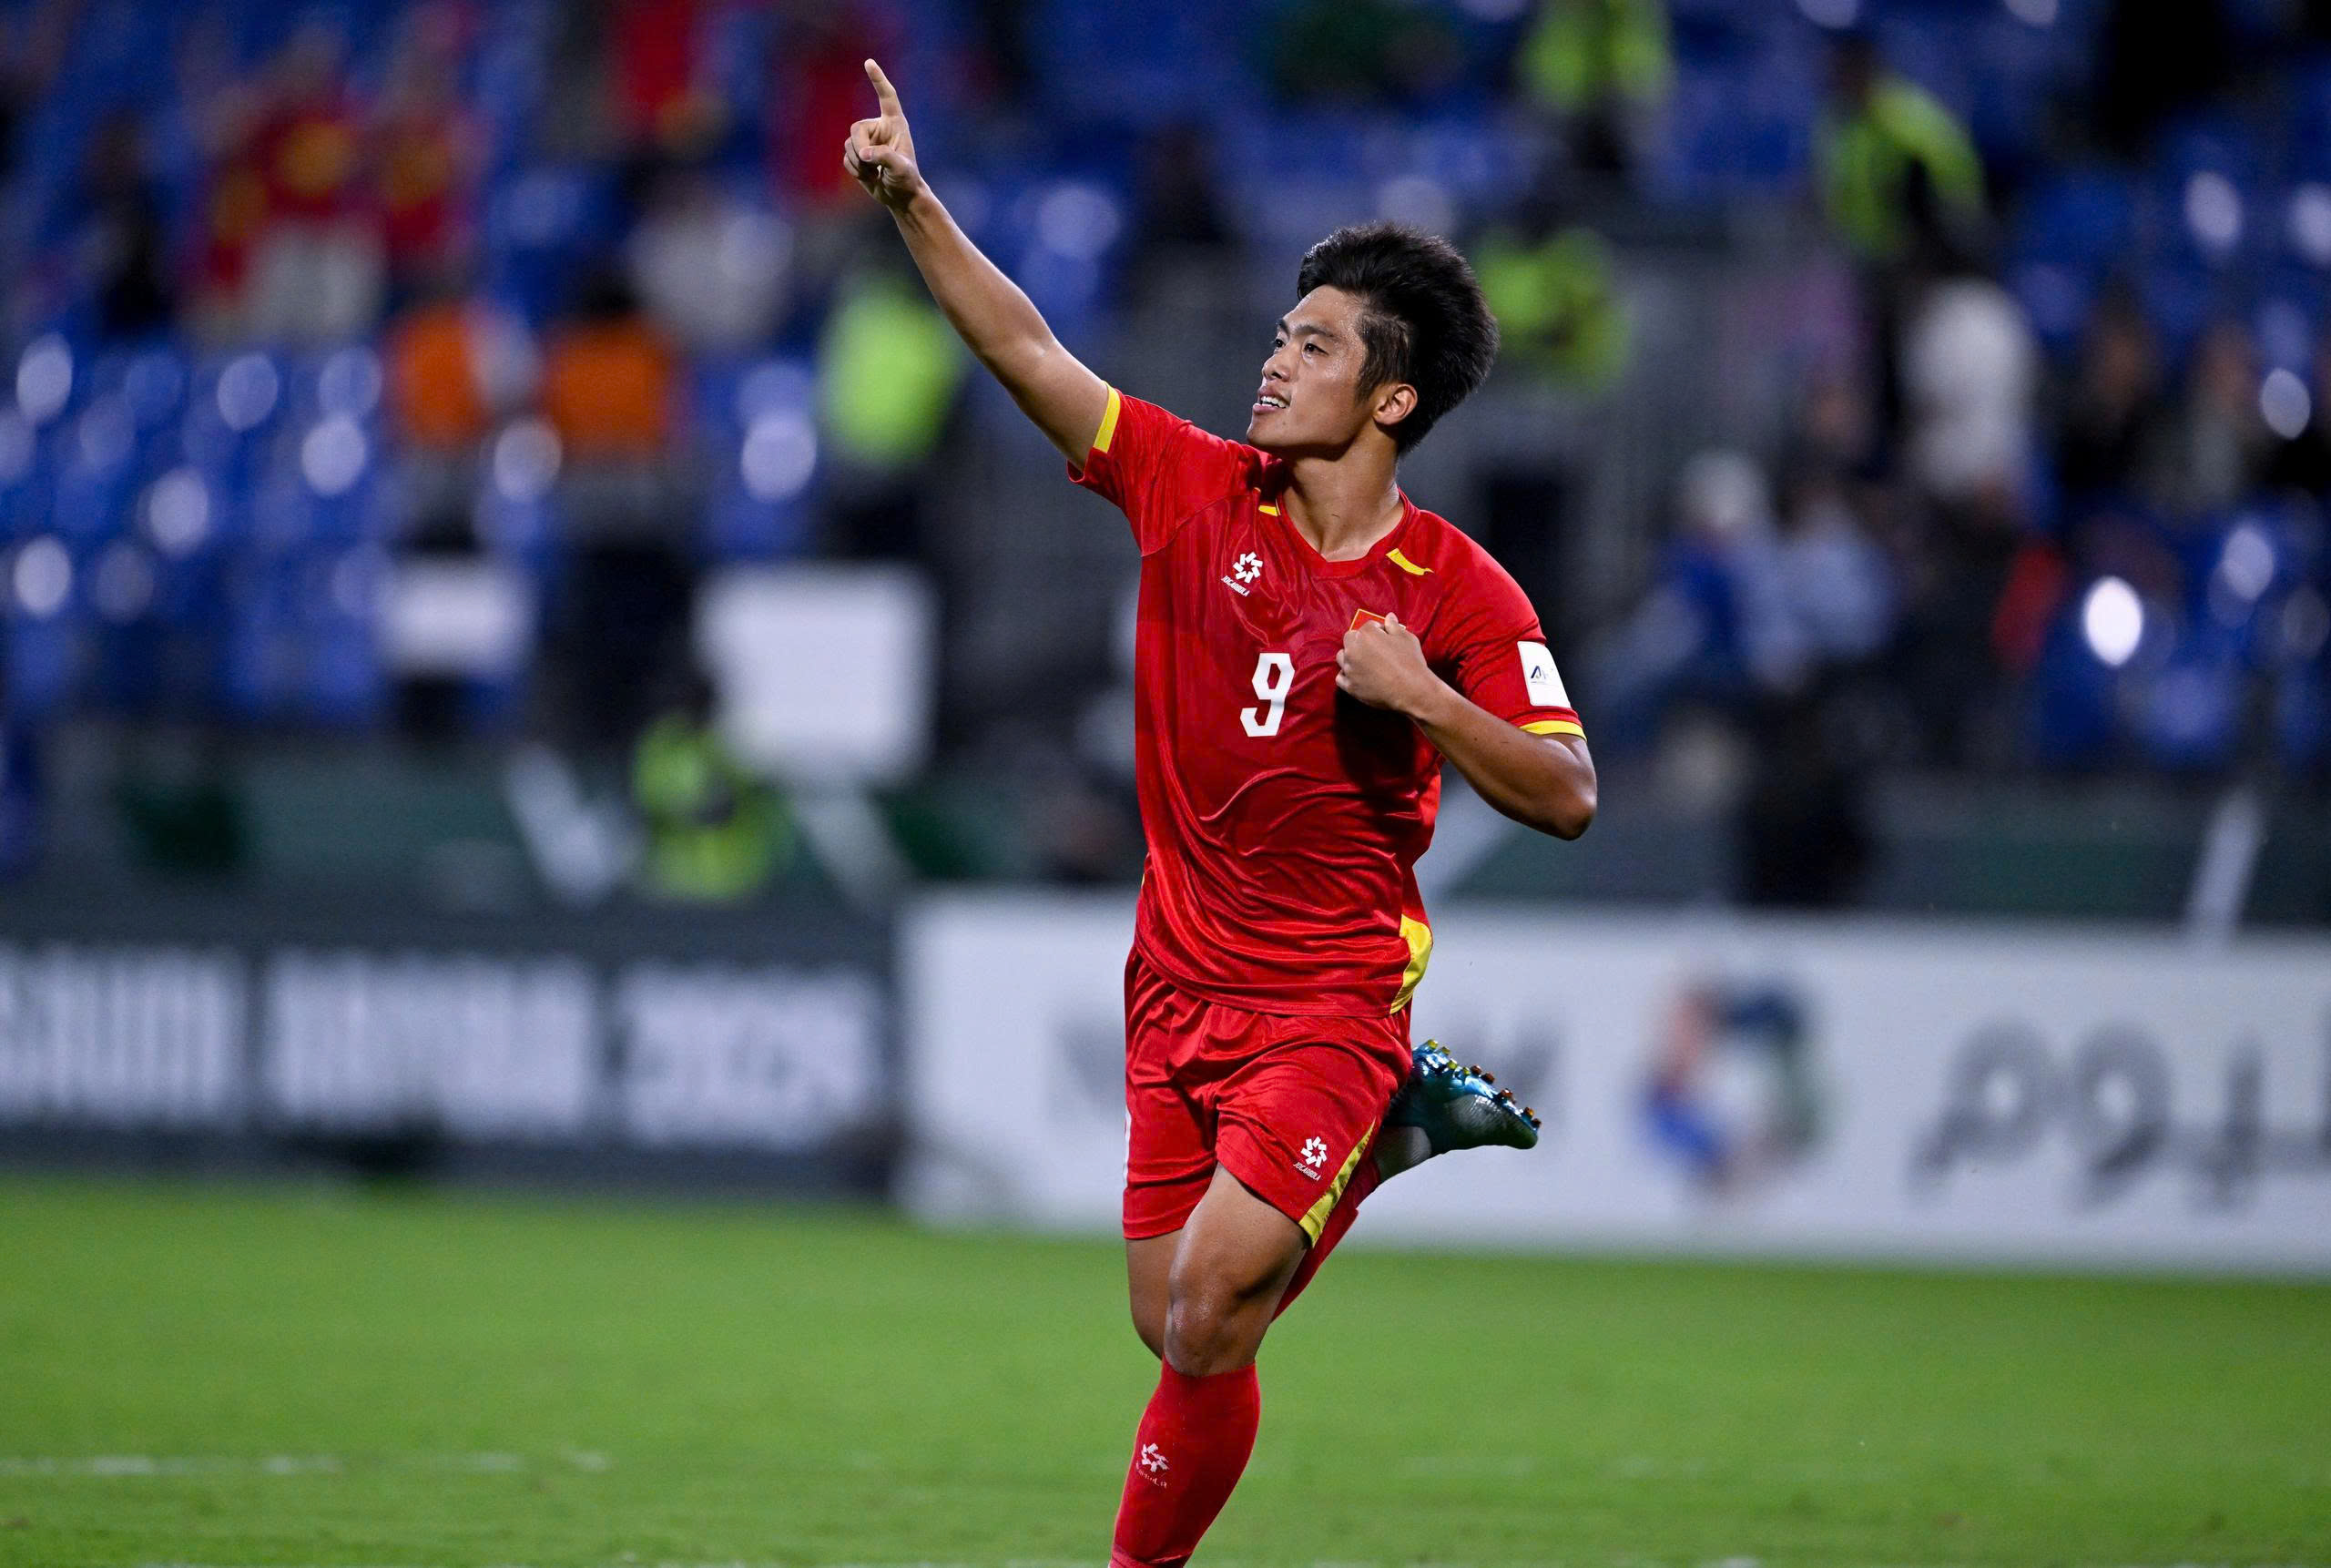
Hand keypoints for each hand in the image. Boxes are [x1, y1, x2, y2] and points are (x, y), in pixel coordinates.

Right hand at [844, 59, 923, 211]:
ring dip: (858, 164)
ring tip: (875, 174)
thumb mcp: (901, 168)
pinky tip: (868, 177)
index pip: (887, 97)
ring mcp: (866, 141)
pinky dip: (854, 170)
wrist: (900, 197)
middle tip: (870, 165)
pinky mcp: (857, 154)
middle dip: (859, 149)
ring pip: (849, 145)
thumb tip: (865, 153)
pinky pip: (845, 158)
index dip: (878, 80)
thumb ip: (885, 157)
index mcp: (895, 123)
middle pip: (856, 129)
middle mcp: (879, 128)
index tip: (869, 62)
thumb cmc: (906, 179)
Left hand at [1336, 613, 1440, 717]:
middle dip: (1360, 640)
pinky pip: (1340, 678)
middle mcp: (1354, 649)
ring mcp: (1350, 669)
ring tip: (1365, 662)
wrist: (1412, 690)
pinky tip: (1357, 675)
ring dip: (1350, 657)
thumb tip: (1389, 617)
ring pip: (1342, 657)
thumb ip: (1394, 626)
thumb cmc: (1411, 662)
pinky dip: (1346, 675)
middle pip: (1349, 639)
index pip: (1368, 626)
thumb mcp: (1406, 638)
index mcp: (1366, 634)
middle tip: (1374, 649)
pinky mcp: (1350, 686)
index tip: (1385, 637)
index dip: (1378, 630)